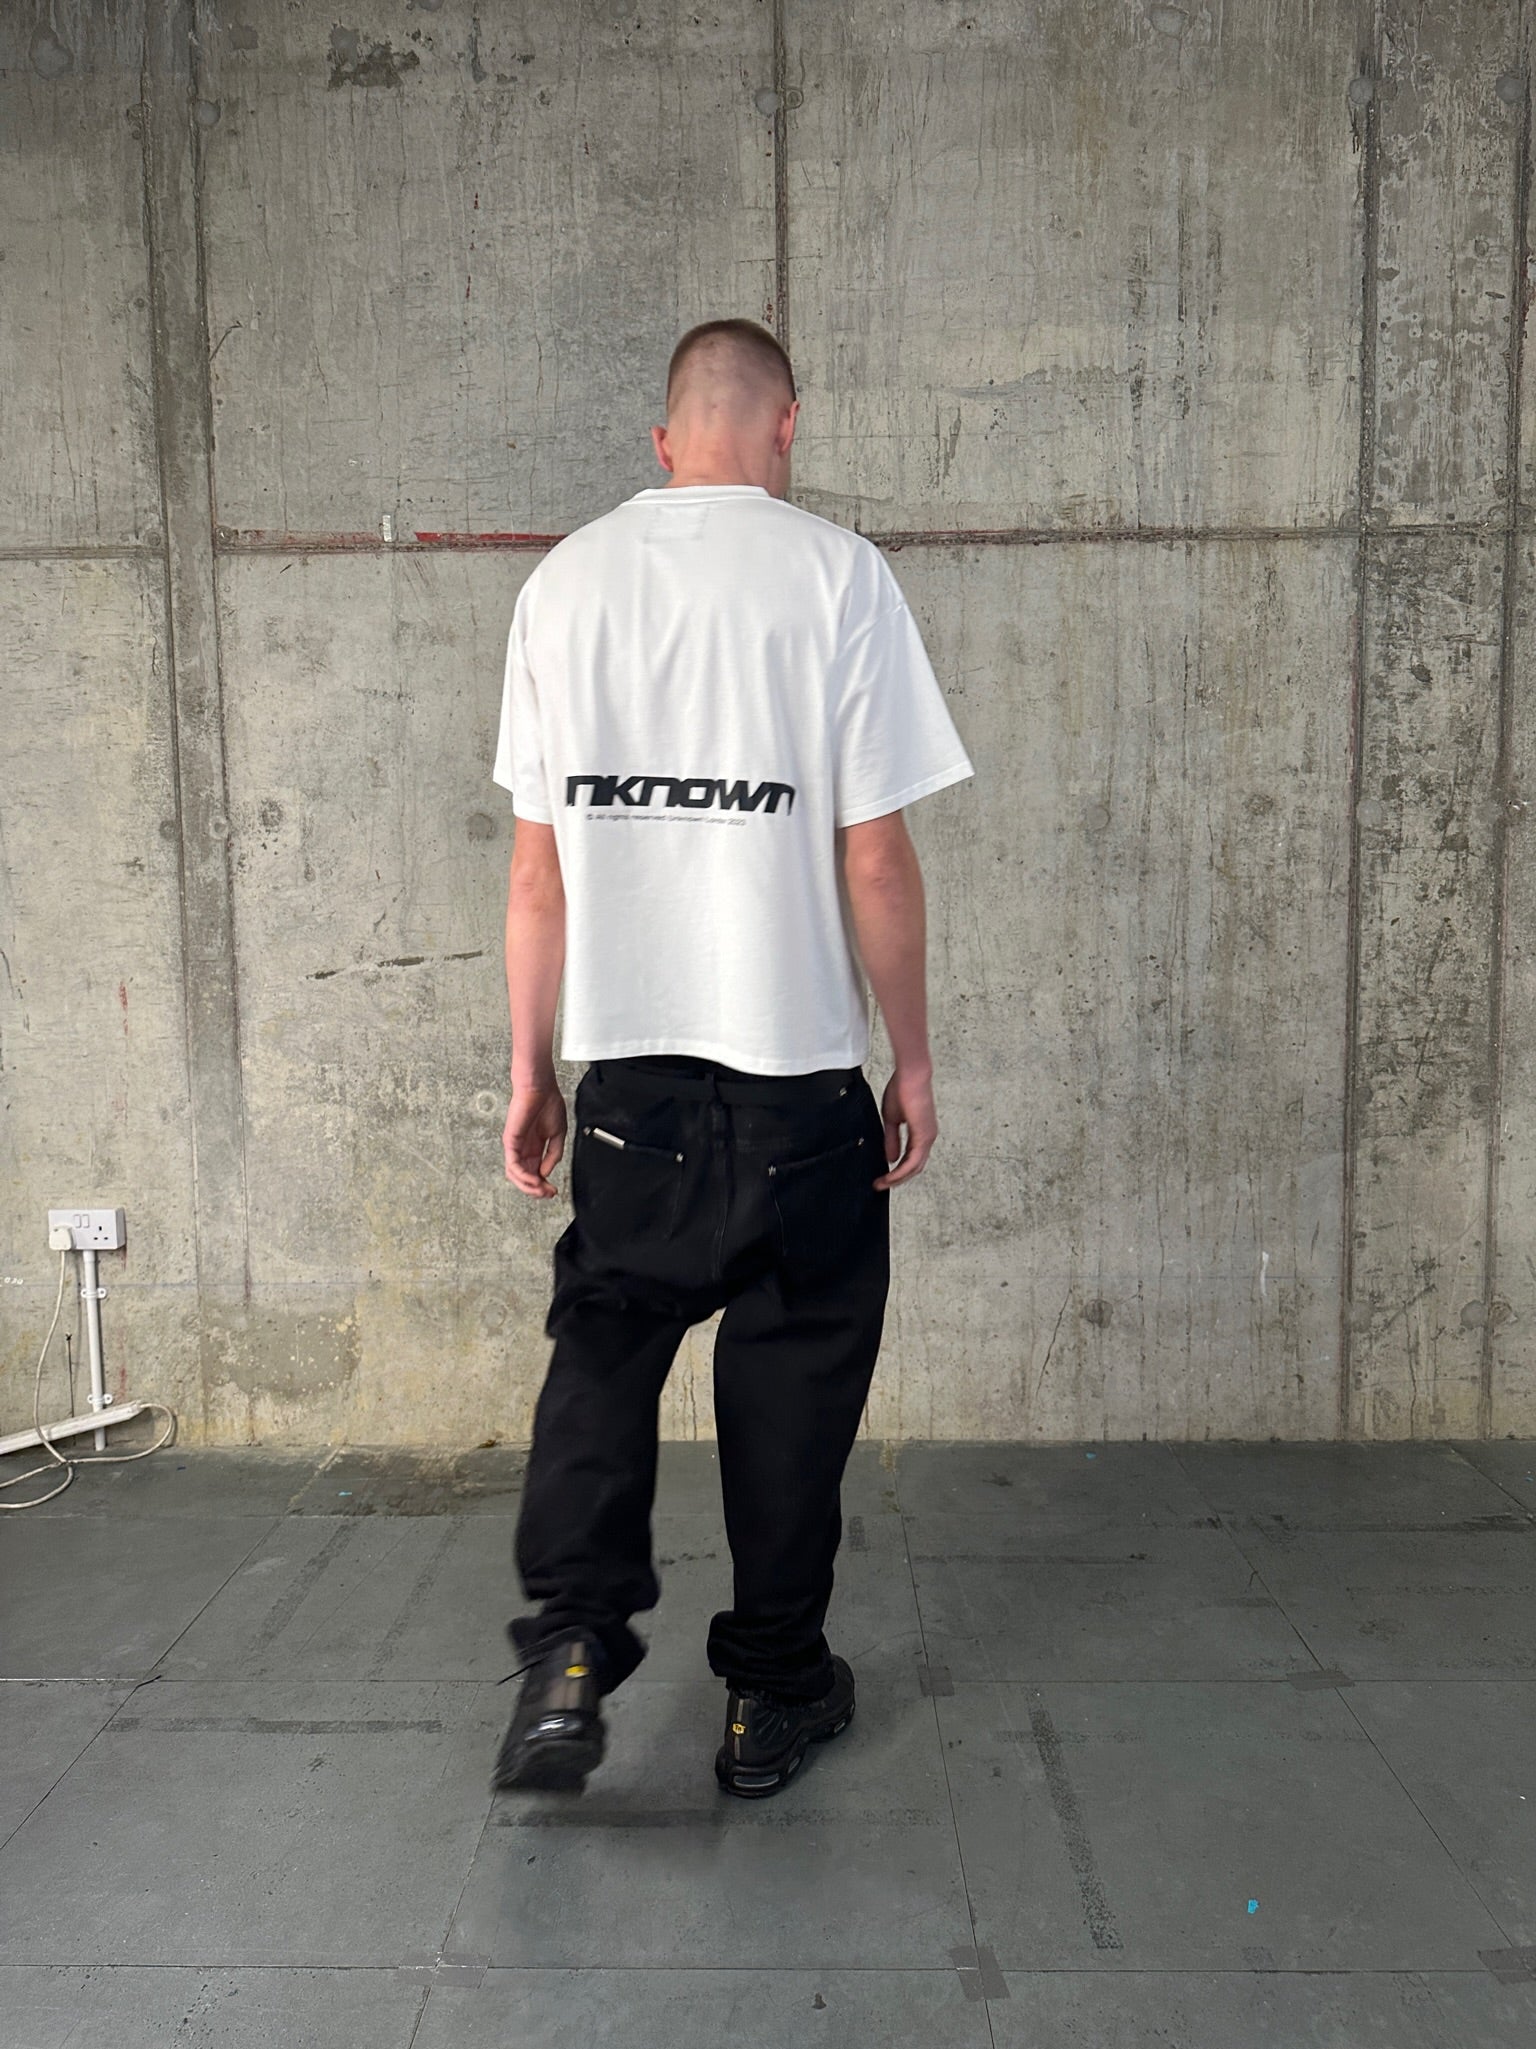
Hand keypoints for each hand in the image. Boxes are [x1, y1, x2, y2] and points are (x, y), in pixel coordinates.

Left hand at [503, 1081, 567, 1197]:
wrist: (540, 1087)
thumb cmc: (548, 1103)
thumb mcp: (558, 1134)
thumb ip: (554, 1155)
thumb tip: (547, 1172)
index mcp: (535, 1146)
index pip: (535, 1172)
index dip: (544, 1184)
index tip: (553, 1190)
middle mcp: (524, 1148)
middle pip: (524, 1177)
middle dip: (537, 1189)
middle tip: (548, 1193)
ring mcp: (516, 1146)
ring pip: (516, 1175)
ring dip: (529, 1186)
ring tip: (541, 1190)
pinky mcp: (510, 1141)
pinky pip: (513, 1165)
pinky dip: (523, 1176)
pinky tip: (534, 1179)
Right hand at [874, 1065, 936, 1188]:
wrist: (910, 1075)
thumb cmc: (902, 1089)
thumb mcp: (892, 1119)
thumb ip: (892, 1140)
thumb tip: (891, 1158)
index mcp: (920, 1132)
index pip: (911, 1158)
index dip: (896, 1170)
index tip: (882, 1177)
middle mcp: (927, 1136)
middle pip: (915, 1167)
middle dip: (897, 1179)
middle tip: (881, 1184)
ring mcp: (927, 1137)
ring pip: (915, 1167)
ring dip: (898, 1178)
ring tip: (883, 1183)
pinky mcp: (924, 1135)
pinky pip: (913, 1161)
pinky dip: (901, 1171)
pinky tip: (890, 1176)